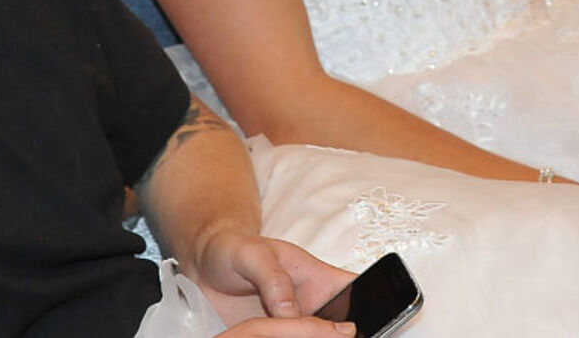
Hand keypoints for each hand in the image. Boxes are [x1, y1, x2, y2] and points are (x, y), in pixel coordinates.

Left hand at [193, 230, 356, 331]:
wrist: (203, 266)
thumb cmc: (234, 250)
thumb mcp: (252, 256)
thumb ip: (272, 280)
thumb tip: (289, 312)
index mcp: (318, 278)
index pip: (358, 288)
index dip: (375, 303)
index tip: (371, 323)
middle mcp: (312, 307)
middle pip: (343, 327)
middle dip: (344, 334)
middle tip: (329, 337)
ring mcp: (293, 327)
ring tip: (290, 336)